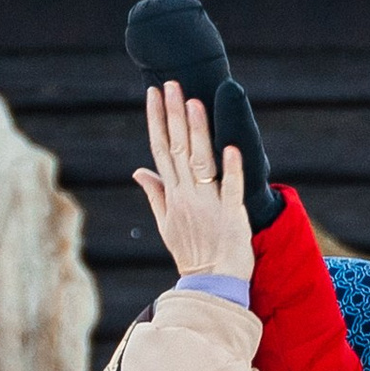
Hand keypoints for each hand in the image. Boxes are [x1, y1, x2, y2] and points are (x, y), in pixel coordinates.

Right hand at [135, 83, 256, 286]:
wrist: (211, 286)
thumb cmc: (192, 253)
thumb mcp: (167, 224)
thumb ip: (155, 194)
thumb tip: (138, 171)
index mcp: (172, 195)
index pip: (160, 150)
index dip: (156, 121)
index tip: (153, 93)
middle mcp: (186, 196)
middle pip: (176, 149)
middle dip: (172, 115)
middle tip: (170, 84)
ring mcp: (208, 205)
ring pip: (200, 162)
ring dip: (197, 132)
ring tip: (193, 102)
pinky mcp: (232, 216)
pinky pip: (230, 189)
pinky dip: (231, 169)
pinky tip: (230, 147)